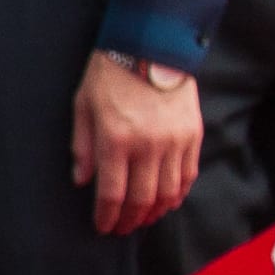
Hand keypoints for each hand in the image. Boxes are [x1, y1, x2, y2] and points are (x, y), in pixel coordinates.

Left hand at [70, 51, 201, 235]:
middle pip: (141, 200)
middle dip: (129, 220)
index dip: (107, 216)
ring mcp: (174, 142)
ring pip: (168, 193)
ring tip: (143, 219)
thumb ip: (82, 146)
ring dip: (155, 212)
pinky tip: (168, 202)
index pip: (112, 193)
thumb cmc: (109, 74)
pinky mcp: (193, 135)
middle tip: (121, 228)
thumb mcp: (82, 106)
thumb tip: (82, 180)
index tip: (103, 227)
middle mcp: (148, 146)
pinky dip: (177, 194)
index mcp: (116, 139)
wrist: (151, 45)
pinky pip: (188, 176)